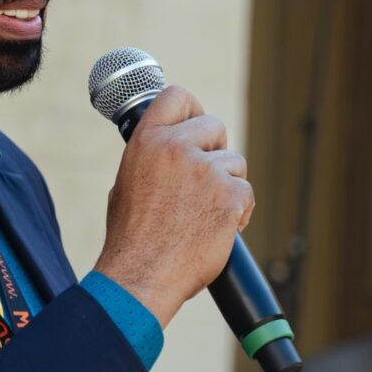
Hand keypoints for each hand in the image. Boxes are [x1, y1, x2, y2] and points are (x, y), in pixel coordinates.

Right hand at [91, 85, 253, 326]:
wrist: (143, 274)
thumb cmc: (132, 238)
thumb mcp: (126, 183)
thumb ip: (152, 158)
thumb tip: (170, 147)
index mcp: (147, 142)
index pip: (177, 97)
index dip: (191, 109)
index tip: (195, 123)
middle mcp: (176, 149)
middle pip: (215, 126)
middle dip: (214, 150)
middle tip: (204, 178)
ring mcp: (205, 171)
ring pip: (234, 162)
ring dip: (226, 184)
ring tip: (205, 212)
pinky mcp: (229, 196)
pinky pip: (245, 191)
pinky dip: (238, 211)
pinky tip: (218, 228)